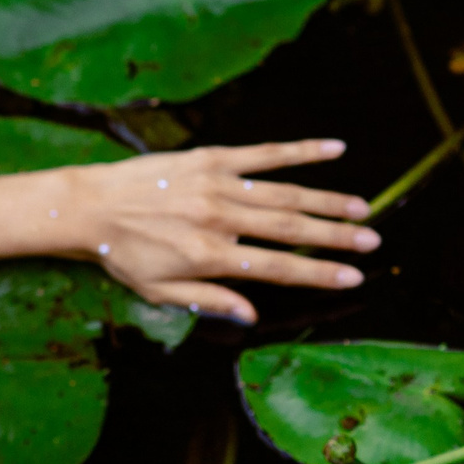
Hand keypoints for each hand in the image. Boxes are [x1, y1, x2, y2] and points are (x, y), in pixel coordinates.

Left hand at [65, 141, 377, 324]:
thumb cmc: (124, 253)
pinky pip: (263, 153)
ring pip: (284, 192)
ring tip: (362, 208)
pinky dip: (300, 151)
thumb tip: (251, 314)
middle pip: (290, 229)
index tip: (352, 277)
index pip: (276, 268)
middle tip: (373, 241)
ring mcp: (217, 184)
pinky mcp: (210, 157)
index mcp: (210, 256)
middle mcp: (219, 219)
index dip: (318, 273)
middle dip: (335, 237)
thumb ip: (210, 301)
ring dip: (328, 199)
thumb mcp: (160, 292)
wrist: (90, 206)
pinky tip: (334, 149)